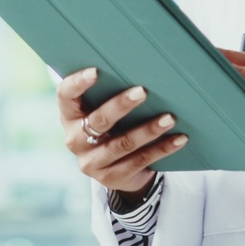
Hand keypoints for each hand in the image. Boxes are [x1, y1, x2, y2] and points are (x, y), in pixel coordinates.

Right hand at [56, 67, 186, 197]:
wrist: (114, 167)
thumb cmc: (110, 125)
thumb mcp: (101, 110)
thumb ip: (109, 93)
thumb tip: (141, 68)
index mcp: (69, 116)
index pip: (65, 96)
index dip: (77, 84)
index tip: (95, 71)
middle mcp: (76, 140)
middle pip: (98, 121)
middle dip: (121, 105)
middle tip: (143, 91)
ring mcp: (92, 162)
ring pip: (123, 144)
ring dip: (148, 130)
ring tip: (169, 118)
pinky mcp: (112, 177)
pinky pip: (141, 161)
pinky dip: (162, 148)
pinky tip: (179, 138)